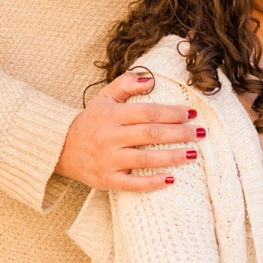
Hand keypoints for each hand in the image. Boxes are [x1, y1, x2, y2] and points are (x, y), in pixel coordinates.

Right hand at [54, 71, 200, 191]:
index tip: (192, 113)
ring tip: (193, 154)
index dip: (172, 112)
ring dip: (172, 157)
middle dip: (179, 133)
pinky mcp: (107, 180)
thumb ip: (125, 83)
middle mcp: (111, 137)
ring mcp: (108, 160)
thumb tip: (151, 79)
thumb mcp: (104, 98)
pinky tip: (171, 180)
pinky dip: (151, 183)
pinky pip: (132, 184)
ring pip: (145, 159)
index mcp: (112, 115)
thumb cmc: (90, 121)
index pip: (148, 112)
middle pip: (151, 134)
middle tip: (201, 133)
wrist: (61, 148)